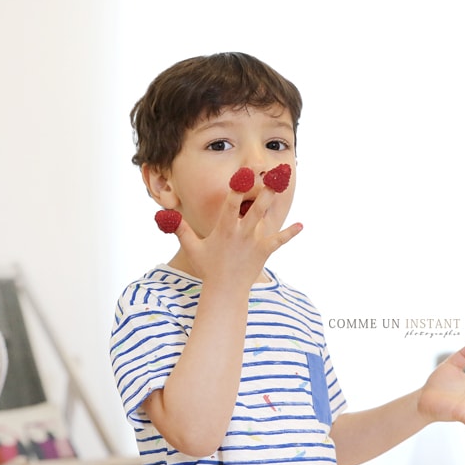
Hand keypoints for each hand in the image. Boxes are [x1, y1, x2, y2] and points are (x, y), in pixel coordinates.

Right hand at [172, 185, 301, 289]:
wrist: (224, 290)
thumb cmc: (208, 268)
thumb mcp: (192, 248)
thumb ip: (180, 229)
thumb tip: (164, 215)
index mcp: (224, 229)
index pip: (231, 204)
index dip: (237, 188)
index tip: (242, 173)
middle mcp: (240, 233)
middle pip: (255, 208)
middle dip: (264, 191)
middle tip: (273, 173)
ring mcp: (253, 242)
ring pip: (266, 218)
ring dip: (274, 201)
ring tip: (283, 184)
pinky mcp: (263, 251)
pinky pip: (278, 241)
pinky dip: (289, 233)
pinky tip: (301, 225)